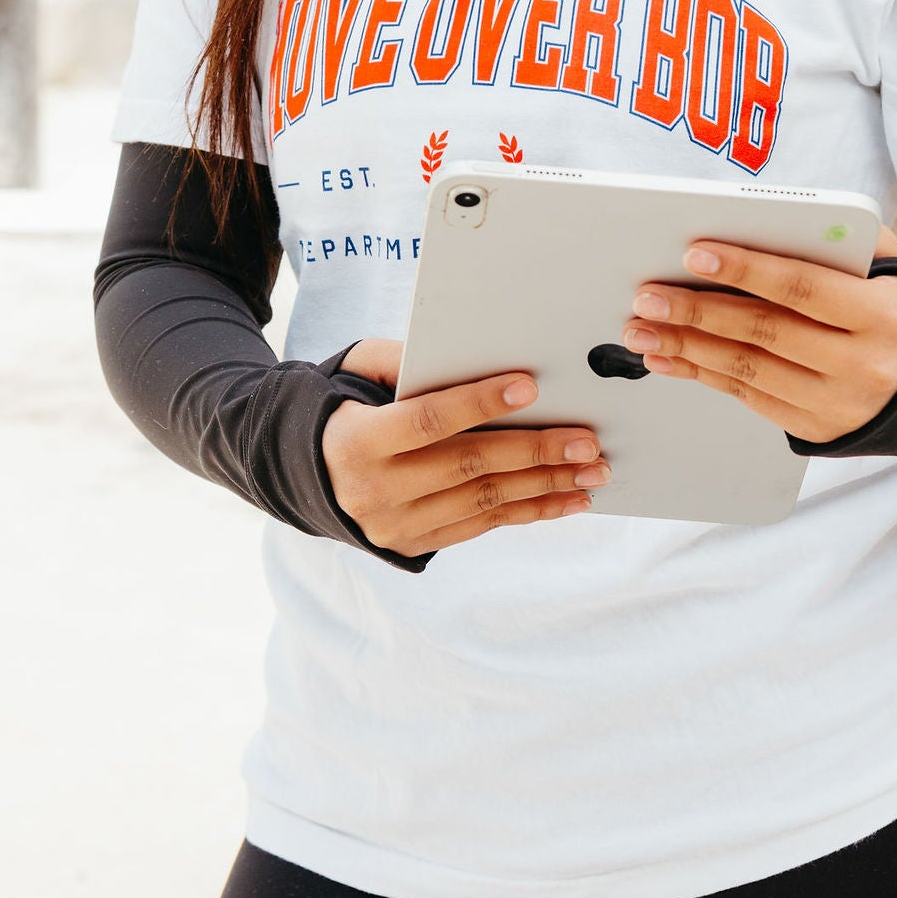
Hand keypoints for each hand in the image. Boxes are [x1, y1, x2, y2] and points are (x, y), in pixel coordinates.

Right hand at [321, 338, 610, 555]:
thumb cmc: (345, 407)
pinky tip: (567, 499)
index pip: (427, 421)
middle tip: (586, 439)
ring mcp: (397, 525)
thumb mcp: (358, 372)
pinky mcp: (416, 544)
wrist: (305, 473)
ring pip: (483, 503)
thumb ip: (406, 361)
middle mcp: (375, 491)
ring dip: (545, 486)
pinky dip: (529, 511)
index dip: (479, 403)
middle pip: (467, 467)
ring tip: (591, 471)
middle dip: (533, 452)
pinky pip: (483, 527)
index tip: (530, 386)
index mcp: (357, 442)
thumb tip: (469, 353)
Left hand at [622, 238, 896, 445]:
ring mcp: (838, 404)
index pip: (801, 288)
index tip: (696, 254)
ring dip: (687, 347)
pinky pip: (749, 398)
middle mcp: (862, 366)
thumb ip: (843, 240)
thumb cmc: (896, 312)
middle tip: (648, 295)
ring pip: (748, 371)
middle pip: (765, 332)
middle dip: (697, 311)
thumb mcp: (890, 269)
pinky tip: (671, 357)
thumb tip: (773, 218)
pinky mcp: (816, 430)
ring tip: (643, 328)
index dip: (746, 270)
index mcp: (881, 317)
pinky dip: (703, 375)